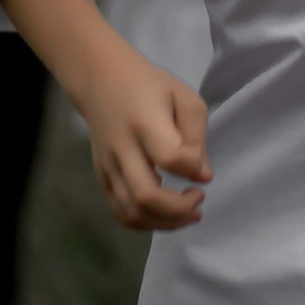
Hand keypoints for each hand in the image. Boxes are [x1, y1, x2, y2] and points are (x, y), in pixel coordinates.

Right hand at [76, 42, 209, 231]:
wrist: (101, 81)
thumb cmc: (150, 87)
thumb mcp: (183, 97)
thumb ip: (197, 136)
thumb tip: (202, 177)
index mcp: (144, 122)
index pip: (170, 158)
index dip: (193, 169)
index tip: (202, 169)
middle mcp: (121, 148)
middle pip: (146, 196)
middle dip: (179, 209)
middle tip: (198, 199)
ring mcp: (107, 166)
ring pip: (132, 212)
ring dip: (165, 222)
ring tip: (187, 213)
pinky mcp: (101, 177)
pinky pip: (121, 213)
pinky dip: (146, 223)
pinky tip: (164, 215)